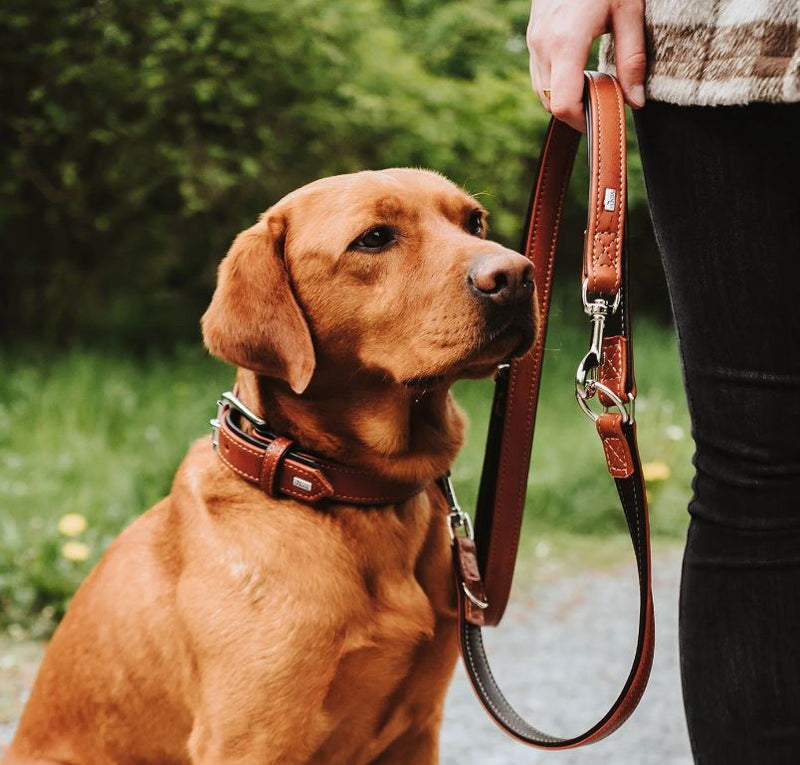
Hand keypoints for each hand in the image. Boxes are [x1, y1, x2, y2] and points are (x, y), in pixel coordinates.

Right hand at [527, 0, 645, 130]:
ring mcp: (533, 40)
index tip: (599, 121)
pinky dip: (555, 82)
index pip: (562, 104)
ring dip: (563, 97)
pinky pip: (538, 73)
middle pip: (550, 103)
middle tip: (602, 101)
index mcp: (566, 42)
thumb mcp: (629, 11)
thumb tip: (636, 101)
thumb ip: (632, 59)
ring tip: (592, 85)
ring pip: (541, 91)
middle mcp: (543, 44)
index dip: (580, 121)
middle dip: (574, 110)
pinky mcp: (532, 35)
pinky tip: (577, 71)